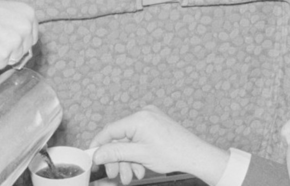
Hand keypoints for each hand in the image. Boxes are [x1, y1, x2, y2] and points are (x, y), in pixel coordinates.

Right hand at [0, 0, 37, 69]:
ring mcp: (14, 42)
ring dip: (0, 54)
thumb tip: (23, 41)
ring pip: (13, 59)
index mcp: (28, 13)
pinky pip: (0, 65)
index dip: (18, 40)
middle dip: (10, 48)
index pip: (32, 37)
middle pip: (24, 50)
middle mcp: (25, 27)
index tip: (5, 35)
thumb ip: (18, 24)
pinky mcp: (2, 55)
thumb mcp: (6, 10)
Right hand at [90, 106, 229, 185]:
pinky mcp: (156, 124)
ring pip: (130, 141)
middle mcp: (143, 114)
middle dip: (118, 159)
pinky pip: (139, 139)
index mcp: (138, 118)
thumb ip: (116, 153)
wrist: (196, 156)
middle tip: (116, 174)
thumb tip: (98, 153)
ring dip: (128, 160)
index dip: (100, 145)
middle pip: (120, 138)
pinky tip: (141, 167)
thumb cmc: (173, 154)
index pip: (110, 130)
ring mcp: (150, 118)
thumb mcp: (140, 156)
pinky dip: (137, 154)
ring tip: (132, 175)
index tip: (93, 157)